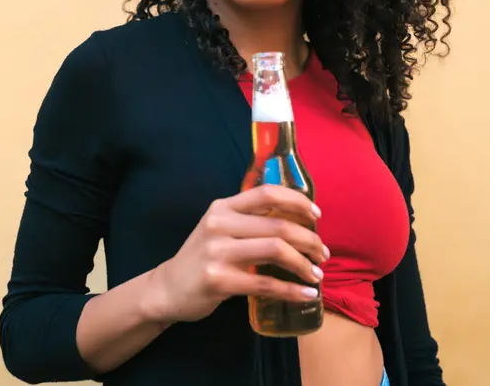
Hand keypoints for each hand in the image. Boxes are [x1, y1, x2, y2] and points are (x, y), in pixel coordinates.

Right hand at [145, 185, 328, 323]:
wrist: (167, 289)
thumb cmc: (203, 258)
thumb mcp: (219, 228)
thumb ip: (248, 220)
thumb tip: (297, 220)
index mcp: (223, 207)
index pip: (267, 193)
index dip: (297, 202)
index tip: (316, 215)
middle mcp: (219, 224)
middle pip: (279, 225)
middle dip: (309, 240)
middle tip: (322, 254)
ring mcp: (217, 252)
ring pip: (276, 250)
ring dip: (304, 264)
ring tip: (316, 275)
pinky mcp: (218, 280)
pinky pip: (266, 283)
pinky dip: (292, 290)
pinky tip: (305, 294)